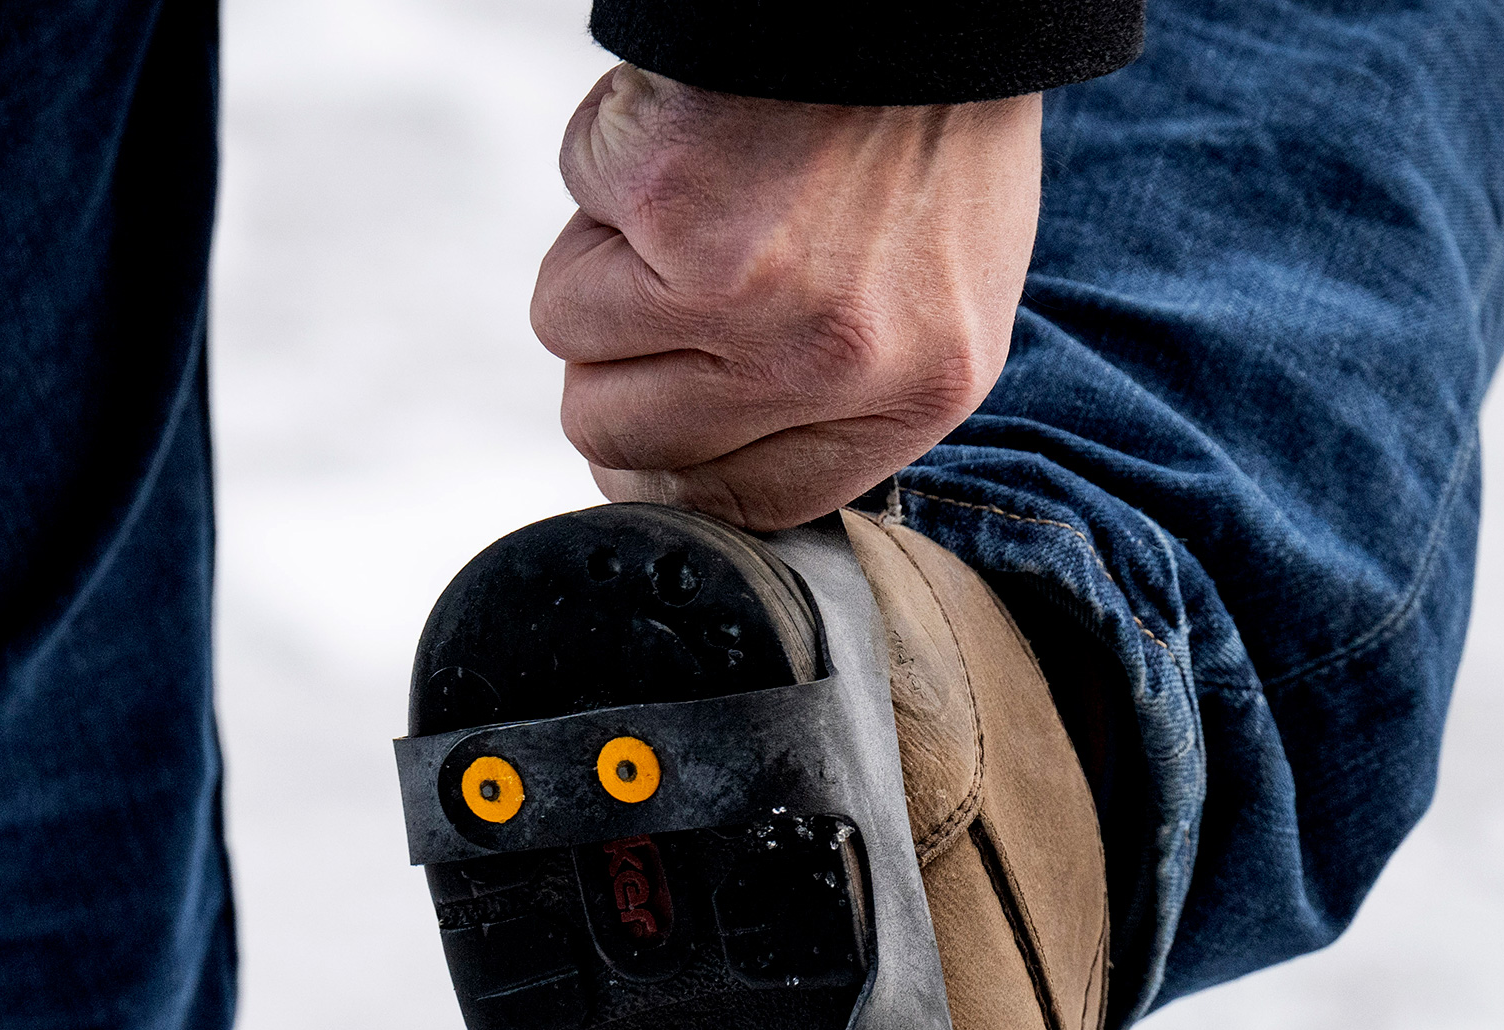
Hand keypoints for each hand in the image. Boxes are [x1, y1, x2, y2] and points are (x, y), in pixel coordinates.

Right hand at [533, 65, 1041, 530]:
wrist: (928, 6)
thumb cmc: (931, 137)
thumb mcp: (935, 302)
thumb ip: (835, 393)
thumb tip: (703, 452)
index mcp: (905, 400)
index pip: (737, 505)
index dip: (667, 469)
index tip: (649, 429)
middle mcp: (824, 364)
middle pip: (620, 433)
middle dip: (612, 358)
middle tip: (663, 277)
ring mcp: (741, 292)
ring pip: (568, 328)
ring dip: (599, 252)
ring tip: (695, 186)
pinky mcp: (670, 206)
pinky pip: (575, 205)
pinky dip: (609, 157)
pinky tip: (692, 125)